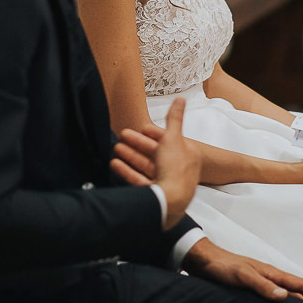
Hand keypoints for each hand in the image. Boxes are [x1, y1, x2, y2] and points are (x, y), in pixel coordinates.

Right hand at [110, 97, 200, 228]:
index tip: (141, 128)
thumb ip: (174, 118)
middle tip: (123, 136)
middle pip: (155, 153)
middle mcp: (178, 169)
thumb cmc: (176, 171)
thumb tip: (180, 100)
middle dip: (137, 144)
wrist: (170, 201)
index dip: (154, 133)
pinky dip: (127, 170)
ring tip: (116, 148)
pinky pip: (138, 179)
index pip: (169, 140)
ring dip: (130, 156)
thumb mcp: (173, 138)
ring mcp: (166, 182)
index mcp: (187, 154)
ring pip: (145, 166)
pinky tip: (116, 164)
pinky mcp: (155, 193)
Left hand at [182, 237, 302, 302]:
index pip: (299, 284)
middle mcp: (269, 277)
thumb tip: (285, 295)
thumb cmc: (223, 266)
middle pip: (296, 290)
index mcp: (271, 272)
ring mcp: (261, 282)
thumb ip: (262, 285)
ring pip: (286, 293)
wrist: (204, 260)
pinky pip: (273, 296)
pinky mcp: (251, 287)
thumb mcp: (242, 276)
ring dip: (297, 302)